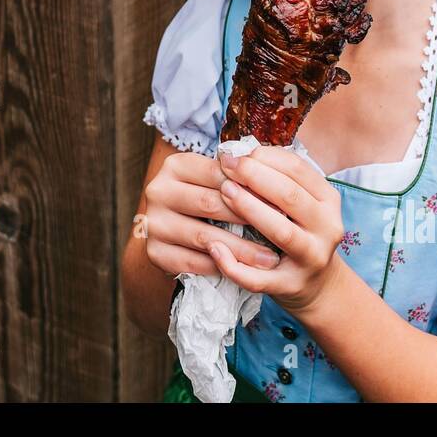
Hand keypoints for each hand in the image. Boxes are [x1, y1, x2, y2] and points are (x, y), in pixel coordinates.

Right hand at [142, 150, 283, 279]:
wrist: (172, 224)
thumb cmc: (205, 196)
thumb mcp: (215, 179)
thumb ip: (236, 177)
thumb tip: (277, 183)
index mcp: (175, 165)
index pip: (219, 173)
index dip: (253, 187)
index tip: (283, 201)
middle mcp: (158, 190)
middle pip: (210, 204)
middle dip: (250, 218)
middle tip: (282, 231)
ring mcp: (153, 222)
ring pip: (204, 236)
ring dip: (241, 250)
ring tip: (269, 258)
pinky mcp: (153, 251)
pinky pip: (192, 262)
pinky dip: (220, 267)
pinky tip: (243, 271)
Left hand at [206, 144, 345, 314]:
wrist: (319, 286)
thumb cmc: (300, 233)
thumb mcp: (301, 204)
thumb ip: (279, 180)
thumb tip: (240, 154)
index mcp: (328, 201)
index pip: (298, 169)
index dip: (265, 157)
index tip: (237, 152)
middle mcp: (327, 228)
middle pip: (290, 196)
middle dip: (255, 177)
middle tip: (227, 167)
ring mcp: (311, 258)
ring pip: (281, 232)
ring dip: (249, 209)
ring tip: (224, 192)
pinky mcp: (290, 286)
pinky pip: (259, 278)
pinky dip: (233, 264)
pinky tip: (214, 248)